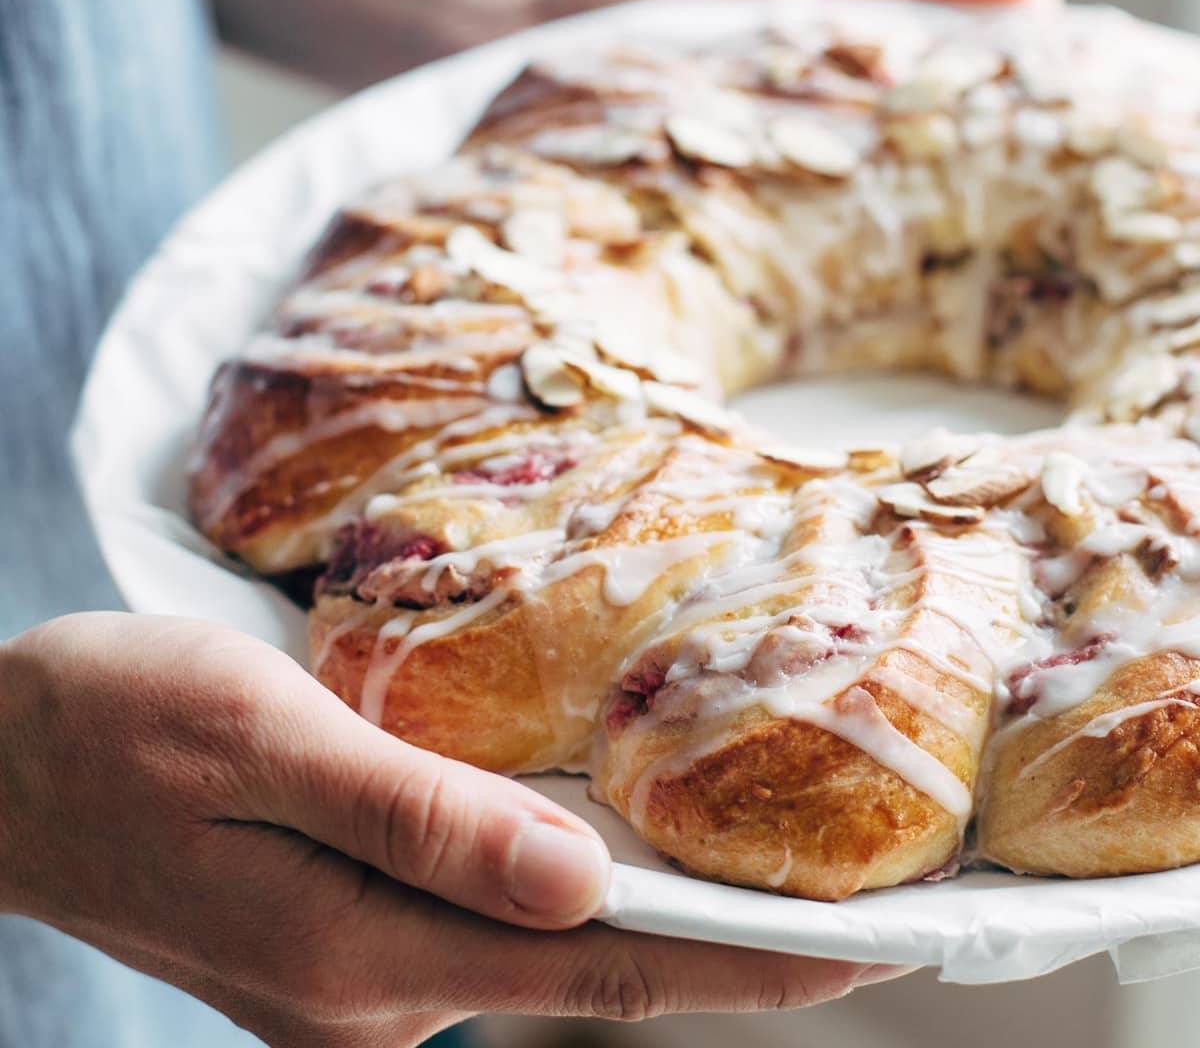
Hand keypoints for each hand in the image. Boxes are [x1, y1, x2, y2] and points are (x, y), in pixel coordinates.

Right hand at [0, 613, 908, 1046]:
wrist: (3, 766)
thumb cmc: (119, 724)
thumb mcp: (265, 741)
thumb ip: (419, 822)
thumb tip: (579, 883)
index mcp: (366, 951)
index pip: (607, 969)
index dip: (751, 966)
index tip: (873, 950)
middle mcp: (376, 995)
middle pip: (593, 971)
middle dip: (729, 950)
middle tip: (859, 909)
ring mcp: (355, 982)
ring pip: (544, 951)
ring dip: (655, 920)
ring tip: (765, 874)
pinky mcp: (338, 945)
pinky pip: (485, 926)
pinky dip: (568, 898)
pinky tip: (607, 853)